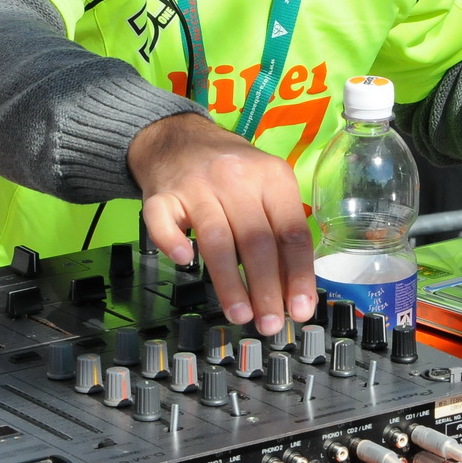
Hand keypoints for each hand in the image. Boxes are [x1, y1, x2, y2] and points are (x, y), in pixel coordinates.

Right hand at [128, 112, 314, 333]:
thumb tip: (294, 290)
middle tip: (269, 324)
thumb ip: (280, 229)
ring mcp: (197, 186)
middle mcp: (236, 178)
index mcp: (272, 177)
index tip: (300, 310)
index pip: (292, 232)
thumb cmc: (232, 172)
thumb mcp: (267, 187)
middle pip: (257, 241)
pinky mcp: (161, 195)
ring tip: (240, 315)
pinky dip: (173, 245)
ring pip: (217, 240)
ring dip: (230, 284)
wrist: (179, 138)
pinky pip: (163, 224)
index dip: (298, 275)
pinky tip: (184, 264)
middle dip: (266, 289)